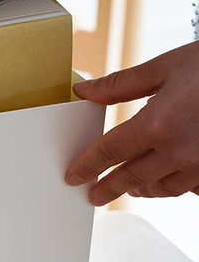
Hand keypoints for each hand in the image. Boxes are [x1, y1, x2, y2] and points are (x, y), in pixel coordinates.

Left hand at [66, 40, 198, 204]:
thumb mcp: (166, 67)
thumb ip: (120, 85)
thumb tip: (83, 92)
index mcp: (157, 124)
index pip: (109, 152)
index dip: (87, 166)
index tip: (73, 176)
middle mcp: (179, 151)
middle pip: (132, 177)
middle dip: (109, 187)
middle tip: (93, 195)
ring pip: (164, 187)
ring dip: (142, 188)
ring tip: (130, 186)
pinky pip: (192, 187)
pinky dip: (176, 185)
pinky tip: (168, 180)